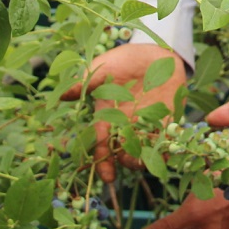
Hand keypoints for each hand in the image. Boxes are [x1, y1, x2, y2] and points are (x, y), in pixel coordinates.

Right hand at [61, 42, 186, 181]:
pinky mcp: (166, 119)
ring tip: (146, 162)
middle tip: (128, 162)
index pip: (102, 142)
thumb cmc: (122, 60)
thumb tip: (61, 96)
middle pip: (122, 151)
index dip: (103, 160)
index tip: (107, 176)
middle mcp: (125, 125)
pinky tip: (167, 153)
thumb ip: (85, 83)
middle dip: (125, 161)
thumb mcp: (102, 69)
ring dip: (145, 158)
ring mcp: (146, 124)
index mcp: (107, 116)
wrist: (153, 52)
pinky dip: (166, 147)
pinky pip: (165, 138)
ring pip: (143, 149)